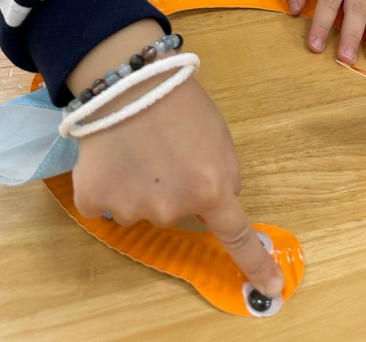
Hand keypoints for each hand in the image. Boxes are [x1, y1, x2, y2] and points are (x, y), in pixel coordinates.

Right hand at [67, 21, 283, 297]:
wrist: (126, 77)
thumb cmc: (179, 99)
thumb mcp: (219, 136)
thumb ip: (223, 175)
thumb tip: (217, 201)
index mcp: (211, 188)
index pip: (237, 237)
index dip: (255, 264)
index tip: (271, 288)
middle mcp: (172, 209)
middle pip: (177, 211)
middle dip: (174, 186)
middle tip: (164, 147)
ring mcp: (131, 208)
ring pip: (140, 208)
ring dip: (139, 185)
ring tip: (136, 142)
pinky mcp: (94, 200)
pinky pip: (105, 204)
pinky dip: (106, 184)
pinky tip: (109, 154)